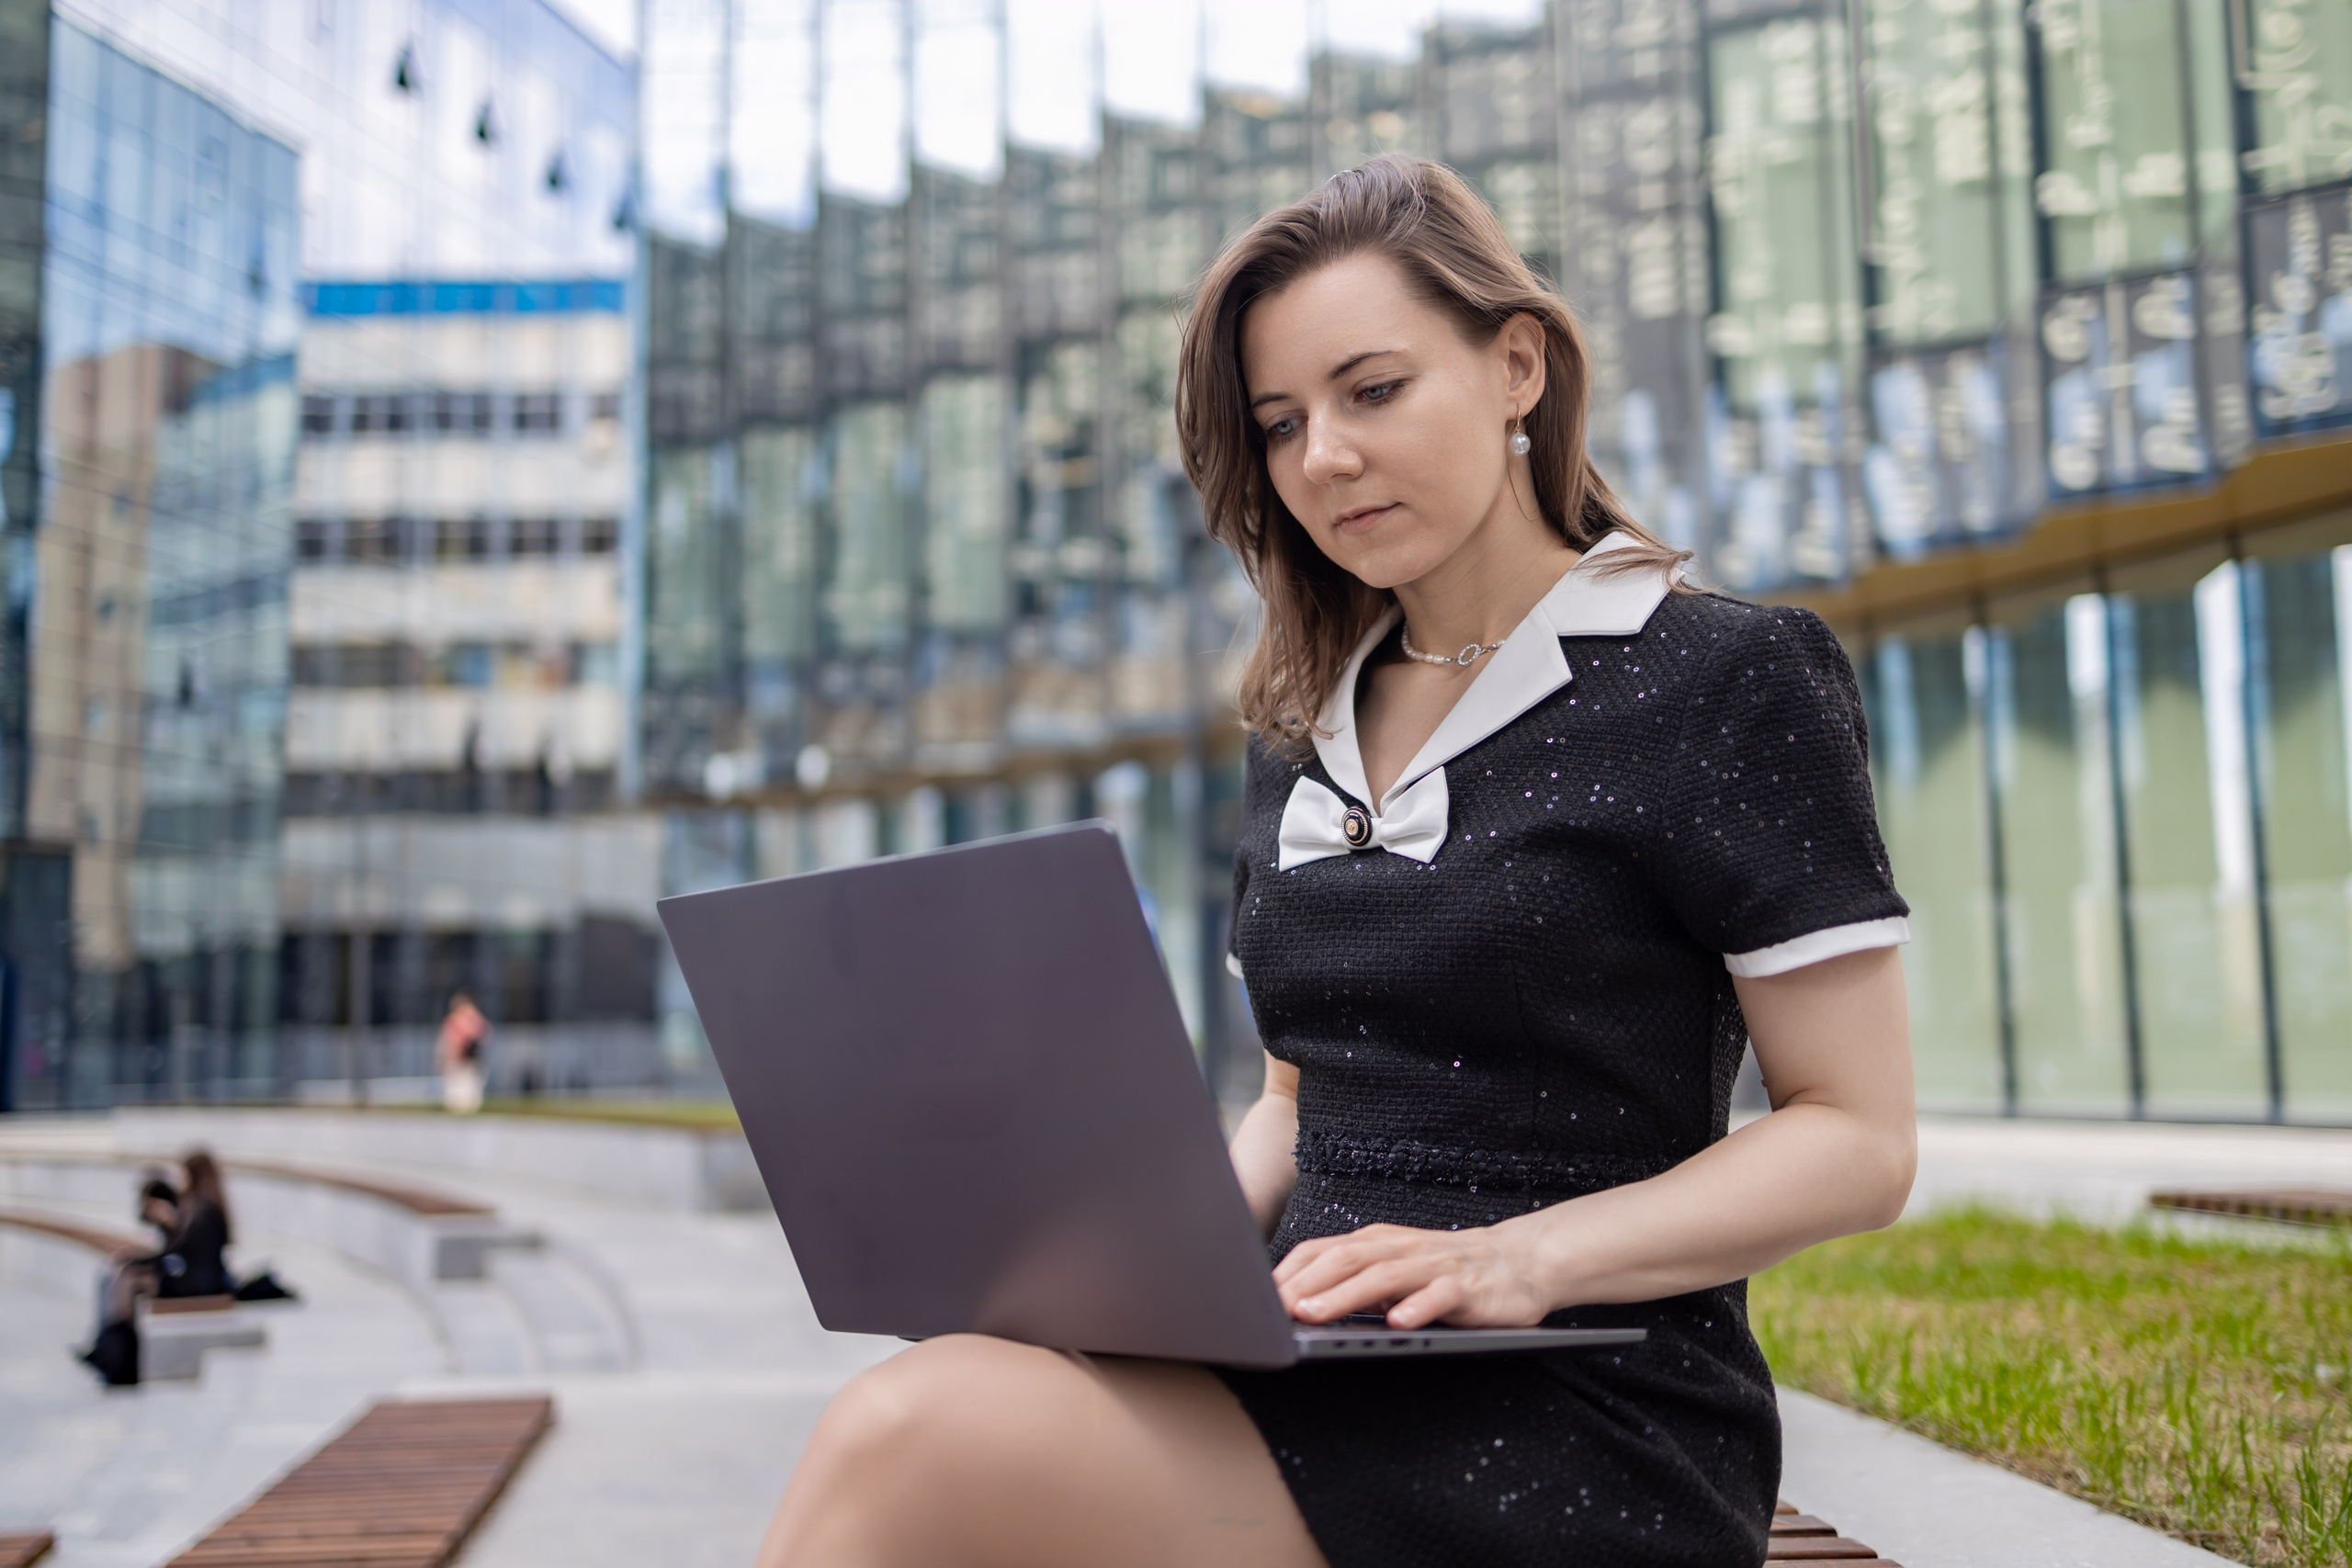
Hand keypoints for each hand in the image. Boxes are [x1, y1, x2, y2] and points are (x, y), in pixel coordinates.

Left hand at [1273, 1221, 1555, 1329]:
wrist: (1519, 1263)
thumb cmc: (1446, 1271)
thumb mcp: (1395, 1271)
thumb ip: (1356, 1283)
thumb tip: (1299, 1305)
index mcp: (1380, 1243)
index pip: (1325, 1250)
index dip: (1290, 1271)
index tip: (1259, 1297)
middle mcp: (1402, 1248)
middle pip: (1347, 1259)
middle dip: (1307, 1283)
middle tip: (1276, 1310)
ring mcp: (1435, 1265)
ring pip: (1385, 1276)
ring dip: (1346, 1295)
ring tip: (1315, 1314)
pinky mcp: (1467, 1287)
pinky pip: (1440, 1295)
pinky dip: (1418, 1307)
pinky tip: (1398, 1323)